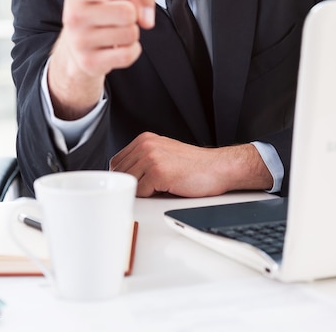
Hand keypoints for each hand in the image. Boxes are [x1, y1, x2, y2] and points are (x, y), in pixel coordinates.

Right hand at [48, 0, 154, 118]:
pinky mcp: (89, 63)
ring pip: (130, 33)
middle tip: (118, 17)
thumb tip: (147, 21)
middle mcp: (74, 15)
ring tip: (114, 31)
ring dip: (131, 32)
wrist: (79, 43)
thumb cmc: (103, 9)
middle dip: (132, 15)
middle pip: (127, 12)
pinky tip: (118, 47)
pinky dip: (131, 49)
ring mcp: (80, 41)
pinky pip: (128, 55)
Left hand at [110, 132, 272, 196]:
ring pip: (129, 182)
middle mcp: (146, 145)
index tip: (132, 185)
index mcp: (145, 139)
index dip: (123, 177)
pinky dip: (150, 197)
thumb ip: (143, 160)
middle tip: (146, 191)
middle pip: (119, 172)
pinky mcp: (158, 172)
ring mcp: (151, 157)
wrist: (218, 168)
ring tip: (157, 190)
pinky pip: (141, 192)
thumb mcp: (164, 154)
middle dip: (130, 185)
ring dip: (140, 191)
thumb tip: (125, 178)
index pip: (117, 162)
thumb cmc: (194, 166)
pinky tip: (164, 191)